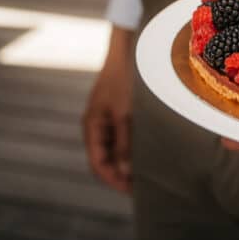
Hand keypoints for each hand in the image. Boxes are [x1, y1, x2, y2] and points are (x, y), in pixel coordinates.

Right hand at [82, 26, 134, 192]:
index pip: (98, 163)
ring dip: (127, 161)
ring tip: (147, 173)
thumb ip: (124, 143)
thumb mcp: (125, 113)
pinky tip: (146, 151)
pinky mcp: (118, 112)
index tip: (132, 191)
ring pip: (114, 149)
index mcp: (91, 126)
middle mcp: (96, 125)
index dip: (113, 180)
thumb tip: (125, 172)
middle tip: (143, 186)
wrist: (127, 49)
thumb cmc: (124, 79)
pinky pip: (122, 136)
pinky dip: (132, 147)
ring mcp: (106, 119)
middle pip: (105, 159)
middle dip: (121, 173)